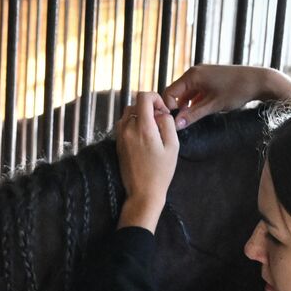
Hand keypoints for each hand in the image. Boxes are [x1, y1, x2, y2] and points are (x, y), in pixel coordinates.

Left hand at [115, 91, 177, 230]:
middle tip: (159, 122)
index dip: (155, 98)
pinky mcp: (117, 144)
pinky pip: (124, 125)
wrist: (143, 193)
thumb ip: (168, 124)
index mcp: (143, 128)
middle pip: (135, 104)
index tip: (162, 111)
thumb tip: (161, 113)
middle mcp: (128, 129)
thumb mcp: (173, 146)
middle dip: (148, 108)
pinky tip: (143, 138)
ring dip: (140, 116)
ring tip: (152, 130)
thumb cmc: (161, 172)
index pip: (143, 97)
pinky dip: (133, 125)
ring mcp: (120, 137)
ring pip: (128, 114)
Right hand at [162, 64, 290, 129]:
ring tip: (188, 121)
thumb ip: (192, 115)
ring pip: (185, 94)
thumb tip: (175, 125)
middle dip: (176, 108)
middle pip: (176, 93)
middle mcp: (194, 72)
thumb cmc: (237, 90)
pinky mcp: (209, 80)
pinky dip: (194, 103)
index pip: (169, 92)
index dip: (168, 108)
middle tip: (179, 125)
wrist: (259, 81)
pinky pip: (195, 92)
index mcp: (192, 75)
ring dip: (185, 107)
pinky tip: (198, 114)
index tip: (172, 122)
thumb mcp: (213, 105)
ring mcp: (202, 75)